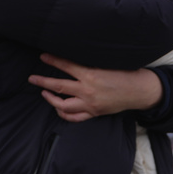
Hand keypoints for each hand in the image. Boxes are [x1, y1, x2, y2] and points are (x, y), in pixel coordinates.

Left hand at [27, 53, 162, 120]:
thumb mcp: (109, 64)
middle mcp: (88, 91)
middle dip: (43, 81)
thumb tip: (75, 60)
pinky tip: (59, 108)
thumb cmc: (128, 74)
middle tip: (32, 78)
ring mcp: (90, 104)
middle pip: (59, 87)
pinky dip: (64, 113)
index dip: (53, 60)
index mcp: (91, 75)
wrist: (141, 91)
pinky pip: (74, 117)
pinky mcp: (94, 112)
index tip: (43, 56)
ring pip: (63, 105)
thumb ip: (91, 65)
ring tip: (44, 92)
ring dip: (51, 99)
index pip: (66, 66)